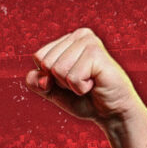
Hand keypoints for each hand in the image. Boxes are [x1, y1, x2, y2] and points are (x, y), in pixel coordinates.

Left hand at [25, 28, 145, 126]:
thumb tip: (41, 77)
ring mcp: (89, 42)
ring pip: (57, 69)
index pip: (38, 57)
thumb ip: (35, 81)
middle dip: (59, 81)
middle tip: (80, 82)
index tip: (69, 81)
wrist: (111, 112)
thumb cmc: (83, 99)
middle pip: (46, 62)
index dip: (49, 77)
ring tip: (88, 83)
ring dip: (71, 85)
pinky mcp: (96, 53)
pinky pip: (72, 77)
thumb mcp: (51, 91)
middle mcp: (79, 35)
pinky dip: (80, 88)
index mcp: (68, 39)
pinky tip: (94, 84)